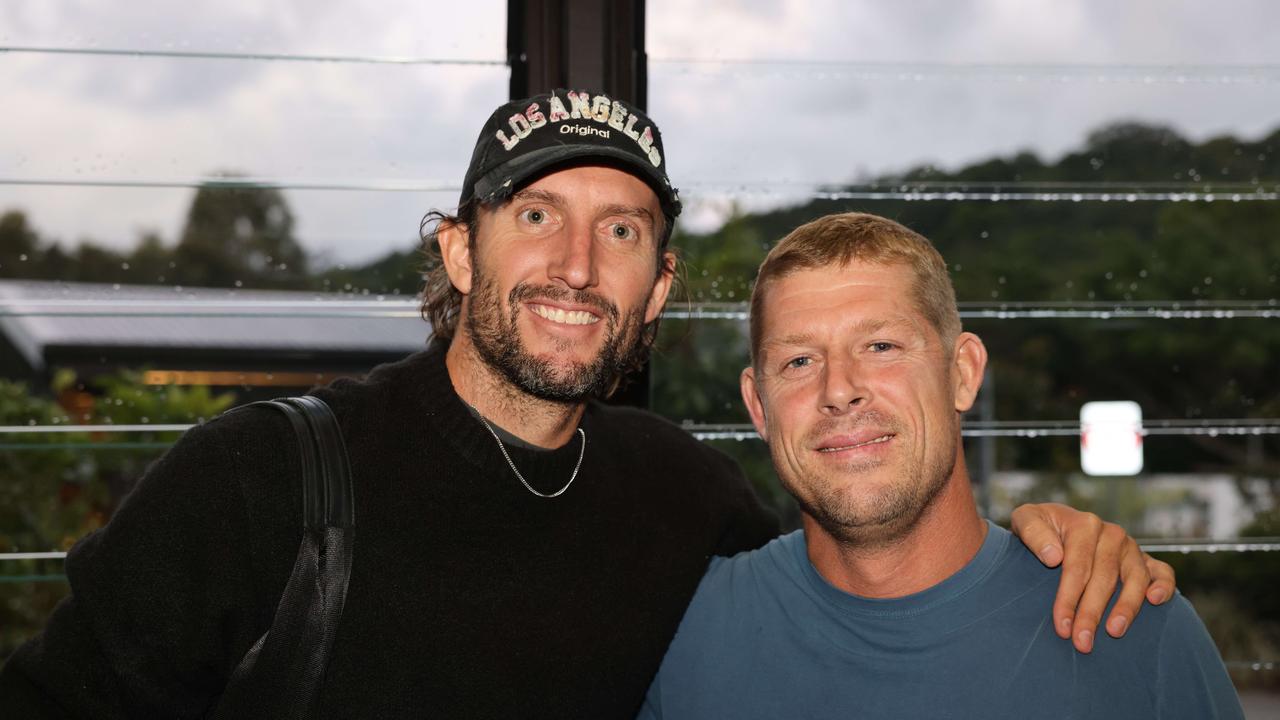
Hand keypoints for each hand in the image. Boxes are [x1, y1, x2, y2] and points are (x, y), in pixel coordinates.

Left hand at [1009, 502, 1175, 653]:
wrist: (1057, 524)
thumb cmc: (1040, 528)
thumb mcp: (1025, 519)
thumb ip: (1032, 532)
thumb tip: (1053, 556)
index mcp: (1084, 524)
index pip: (1077, 567)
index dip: (1068, 599)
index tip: (1062, 627)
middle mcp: (1111, 534)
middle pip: (1104, 579)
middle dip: (1092, 614)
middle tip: (1082, 643)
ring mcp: (1131, 548)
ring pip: (1134, 579)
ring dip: (1126, 608)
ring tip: (1114, 632)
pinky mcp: (1146, 559)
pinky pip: (1163, 572)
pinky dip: (1164, 586)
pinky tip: (1155, 602)